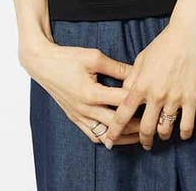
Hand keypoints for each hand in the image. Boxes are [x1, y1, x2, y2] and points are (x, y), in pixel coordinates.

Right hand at [20, 38, 142, 145]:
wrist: (43, 64)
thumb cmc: (68, 57)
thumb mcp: (94, 57)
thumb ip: (117, 67)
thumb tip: (137, 73)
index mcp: (91, 93)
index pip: (121, 101)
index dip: (138, 101)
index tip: (153, 99)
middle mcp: (85, 109)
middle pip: (116, 123)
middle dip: (136, 124)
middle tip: (152, 121)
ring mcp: (79, 116)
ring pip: (105, 135)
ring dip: (123, 136)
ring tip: (139, 133)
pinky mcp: (74, 118)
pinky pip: (93, 135)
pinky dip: (107, 138)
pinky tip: (118, 136)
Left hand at [102, 16, 195, 149]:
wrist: (188, 33)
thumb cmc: (164, 43)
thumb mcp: (142, 58)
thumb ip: (132, 78)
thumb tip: (124, 92)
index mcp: (140, 85)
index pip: (122, 114)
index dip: (115, 131)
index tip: (110, 141)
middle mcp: (155, 95)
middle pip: (144, 128)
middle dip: (143, 140)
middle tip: (144, 144)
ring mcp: (174, 98)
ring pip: (165, 130)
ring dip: (162, 136)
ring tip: (162, 135)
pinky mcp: (191, 98)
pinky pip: (186, 125)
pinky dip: (184, 134)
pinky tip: (182, 134)